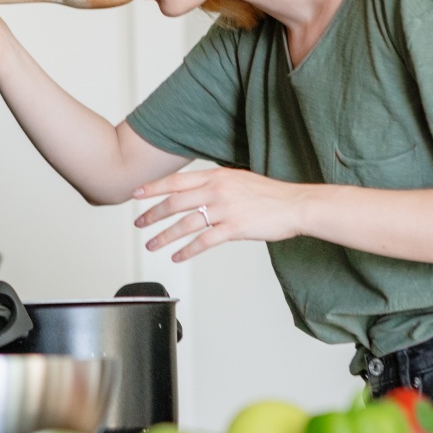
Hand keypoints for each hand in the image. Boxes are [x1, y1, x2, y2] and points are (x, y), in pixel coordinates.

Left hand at [132, 167, 306, 260]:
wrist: (295, 205)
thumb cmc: (269, 195)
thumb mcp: (238, 179)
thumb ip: (216, 183)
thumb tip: (196, 190)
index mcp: (216, 176)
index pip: (176, 181)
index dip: (153, 188)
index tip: (136, 194)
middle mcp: (217, 190)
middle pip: (175, 203)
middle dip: (152, 214)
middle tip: (138, 224)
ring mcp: (225, 209)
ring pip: (185, 224)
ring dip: (165, 236)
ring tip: (151, 245)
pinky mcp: (234, 228)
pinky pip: (204, 241)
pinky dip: (187, 250)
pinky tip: (177, 257)